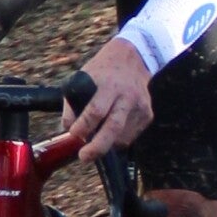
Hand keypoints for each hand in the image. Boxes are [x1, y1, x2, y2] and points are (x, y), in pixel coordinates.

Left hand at [65, 39, 153, 164]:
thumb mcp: (82, 79)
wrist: (132, 59)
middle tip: (84, 157)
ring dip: (106, 144)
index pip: (95, 111)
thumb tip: (69, 130)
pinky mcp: (147, 115)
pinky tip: (111, 130)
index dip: (83, 126)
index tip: (73, 134)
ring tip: (96, 139)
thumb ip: (72, 104)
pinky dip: (117, 139)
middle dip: (97, 147)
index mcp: (108, 85)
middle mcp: (127, 96)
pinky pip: (130, 136)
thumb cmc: (102, 72)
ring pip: (122, 137)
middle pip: (113, 127)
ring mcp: (140, 106)